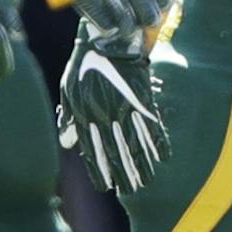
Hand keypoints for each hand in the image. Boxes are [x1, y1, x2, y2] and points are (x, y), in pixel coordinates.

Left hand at [57, 21, 166, 192]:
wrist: (107, 39)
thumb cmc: (84, 65)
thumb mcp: (68, 90)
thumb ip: (68, 118)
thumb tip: (67, 144)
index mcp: (85, 115)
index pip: (92, 150)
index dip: (99, 169)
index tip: (104, 186)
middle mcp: (105, 116)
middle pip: (116, 151)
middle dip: (123, 173)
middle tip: (131, 191)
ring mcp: (125, 108)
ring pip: (135, 142)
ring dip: (142, 164)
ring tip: (146, 182)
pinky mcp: (142, 99)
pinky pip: (152, 125)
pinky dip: (159, 141)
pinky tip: (164, 157)